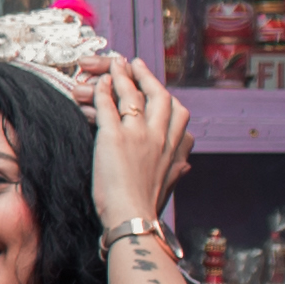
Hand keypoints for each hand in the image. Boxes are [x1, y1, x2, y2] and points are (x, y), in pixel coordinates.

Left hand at [74, 55, 192, 231]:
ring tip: (114, 65)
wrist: (134, 219)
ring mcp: (138, 135)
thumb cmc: (147, 207)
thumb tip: (186, 165)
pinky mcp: (114, 137)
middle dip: (147, 77)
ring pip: (132, 95)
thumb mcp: (171, 185)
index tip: (157, 87)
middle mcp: (160, 137)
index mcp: (175, 149)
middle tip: (135, 65)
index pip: (178, 113)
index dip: (167, 96)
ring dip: (122, 76)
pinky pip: (108, 105)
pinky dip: (103, 91)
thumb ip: (178, 169)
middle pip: (159, 96)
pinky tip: (98, 84)